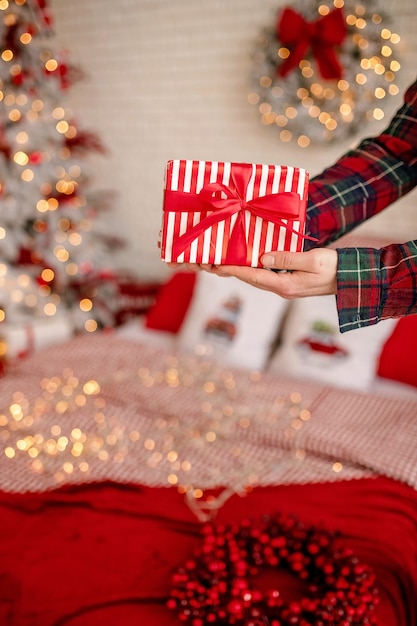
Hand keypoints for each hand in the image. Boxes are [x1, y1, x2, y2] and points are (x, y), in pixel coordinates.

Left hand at [177, 248, 337, 299]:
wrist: (351, 280)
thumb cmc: (335, 268)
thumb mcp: (312, 261)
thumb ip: (287, 258)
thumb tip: (262, 257)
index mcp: (285, 285)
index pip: (253, 276)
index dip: (233, 269)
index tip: (216, 263)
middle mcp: (281, 288)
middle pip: (249, 279)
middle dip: (229, 271)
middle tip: (209, 262)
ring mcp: (285, 286)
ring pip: (255, 278)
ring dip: (238, 270)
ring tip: (220, 262)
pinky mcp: (288, 282)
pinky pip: (265, 275)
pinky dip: (252, 269)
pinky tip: (246, 261)